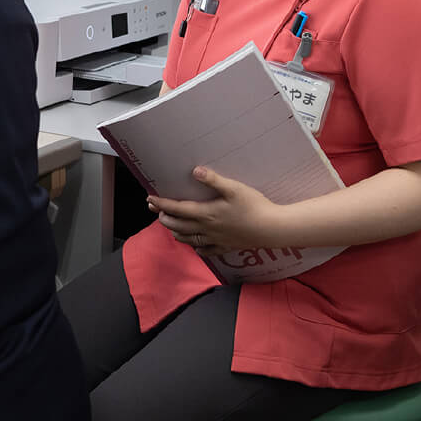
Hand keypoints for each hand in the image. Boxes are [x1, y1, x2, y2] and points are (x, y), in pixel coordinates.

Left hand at [149, 168, 283, 253]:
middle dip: (164, 218)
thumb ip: (213, 180)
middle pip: (178, 225)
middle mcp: (207, 229)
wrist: (272, 229)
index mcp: (207, 213)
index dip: (161, 203)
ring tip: (170, 226)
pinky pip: (206, 250)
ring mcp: (216, 240)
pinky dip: (196, 248)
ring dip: (176, 232)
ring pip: (188, 239)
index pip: (177, 208)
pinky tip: (195, 246)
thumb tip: (195, 170)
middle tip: (156, 210)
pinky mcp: (226, 246)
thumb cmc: (254, 206)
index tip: (149, 199)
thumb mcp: (234, 188)